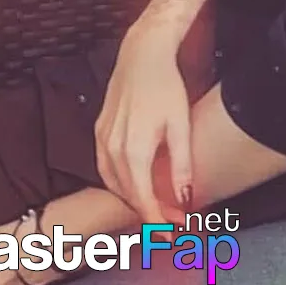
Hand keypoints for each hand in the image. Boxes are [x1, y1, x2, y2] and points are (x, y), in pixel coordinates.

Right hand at [94, 19, 192, 231]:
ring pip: (113, 182)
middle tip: (169, 217)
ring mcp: (102, 139)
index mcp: (133, 150)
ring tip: (154, 203)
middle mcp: (112, 148)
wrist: (143, 55)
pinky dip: (118, 180)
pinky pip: (104, 166)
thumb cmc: (165, 85)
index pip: (141, 198)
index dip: (155, 218)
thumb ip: (181, 163)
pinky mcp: (99, 130)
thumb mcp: (181, 124)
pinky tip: (133, 180)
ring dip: (131, 196)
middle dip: (147, 210)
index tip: (170, 230)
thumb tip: (186, 196)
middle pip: (127, 193)